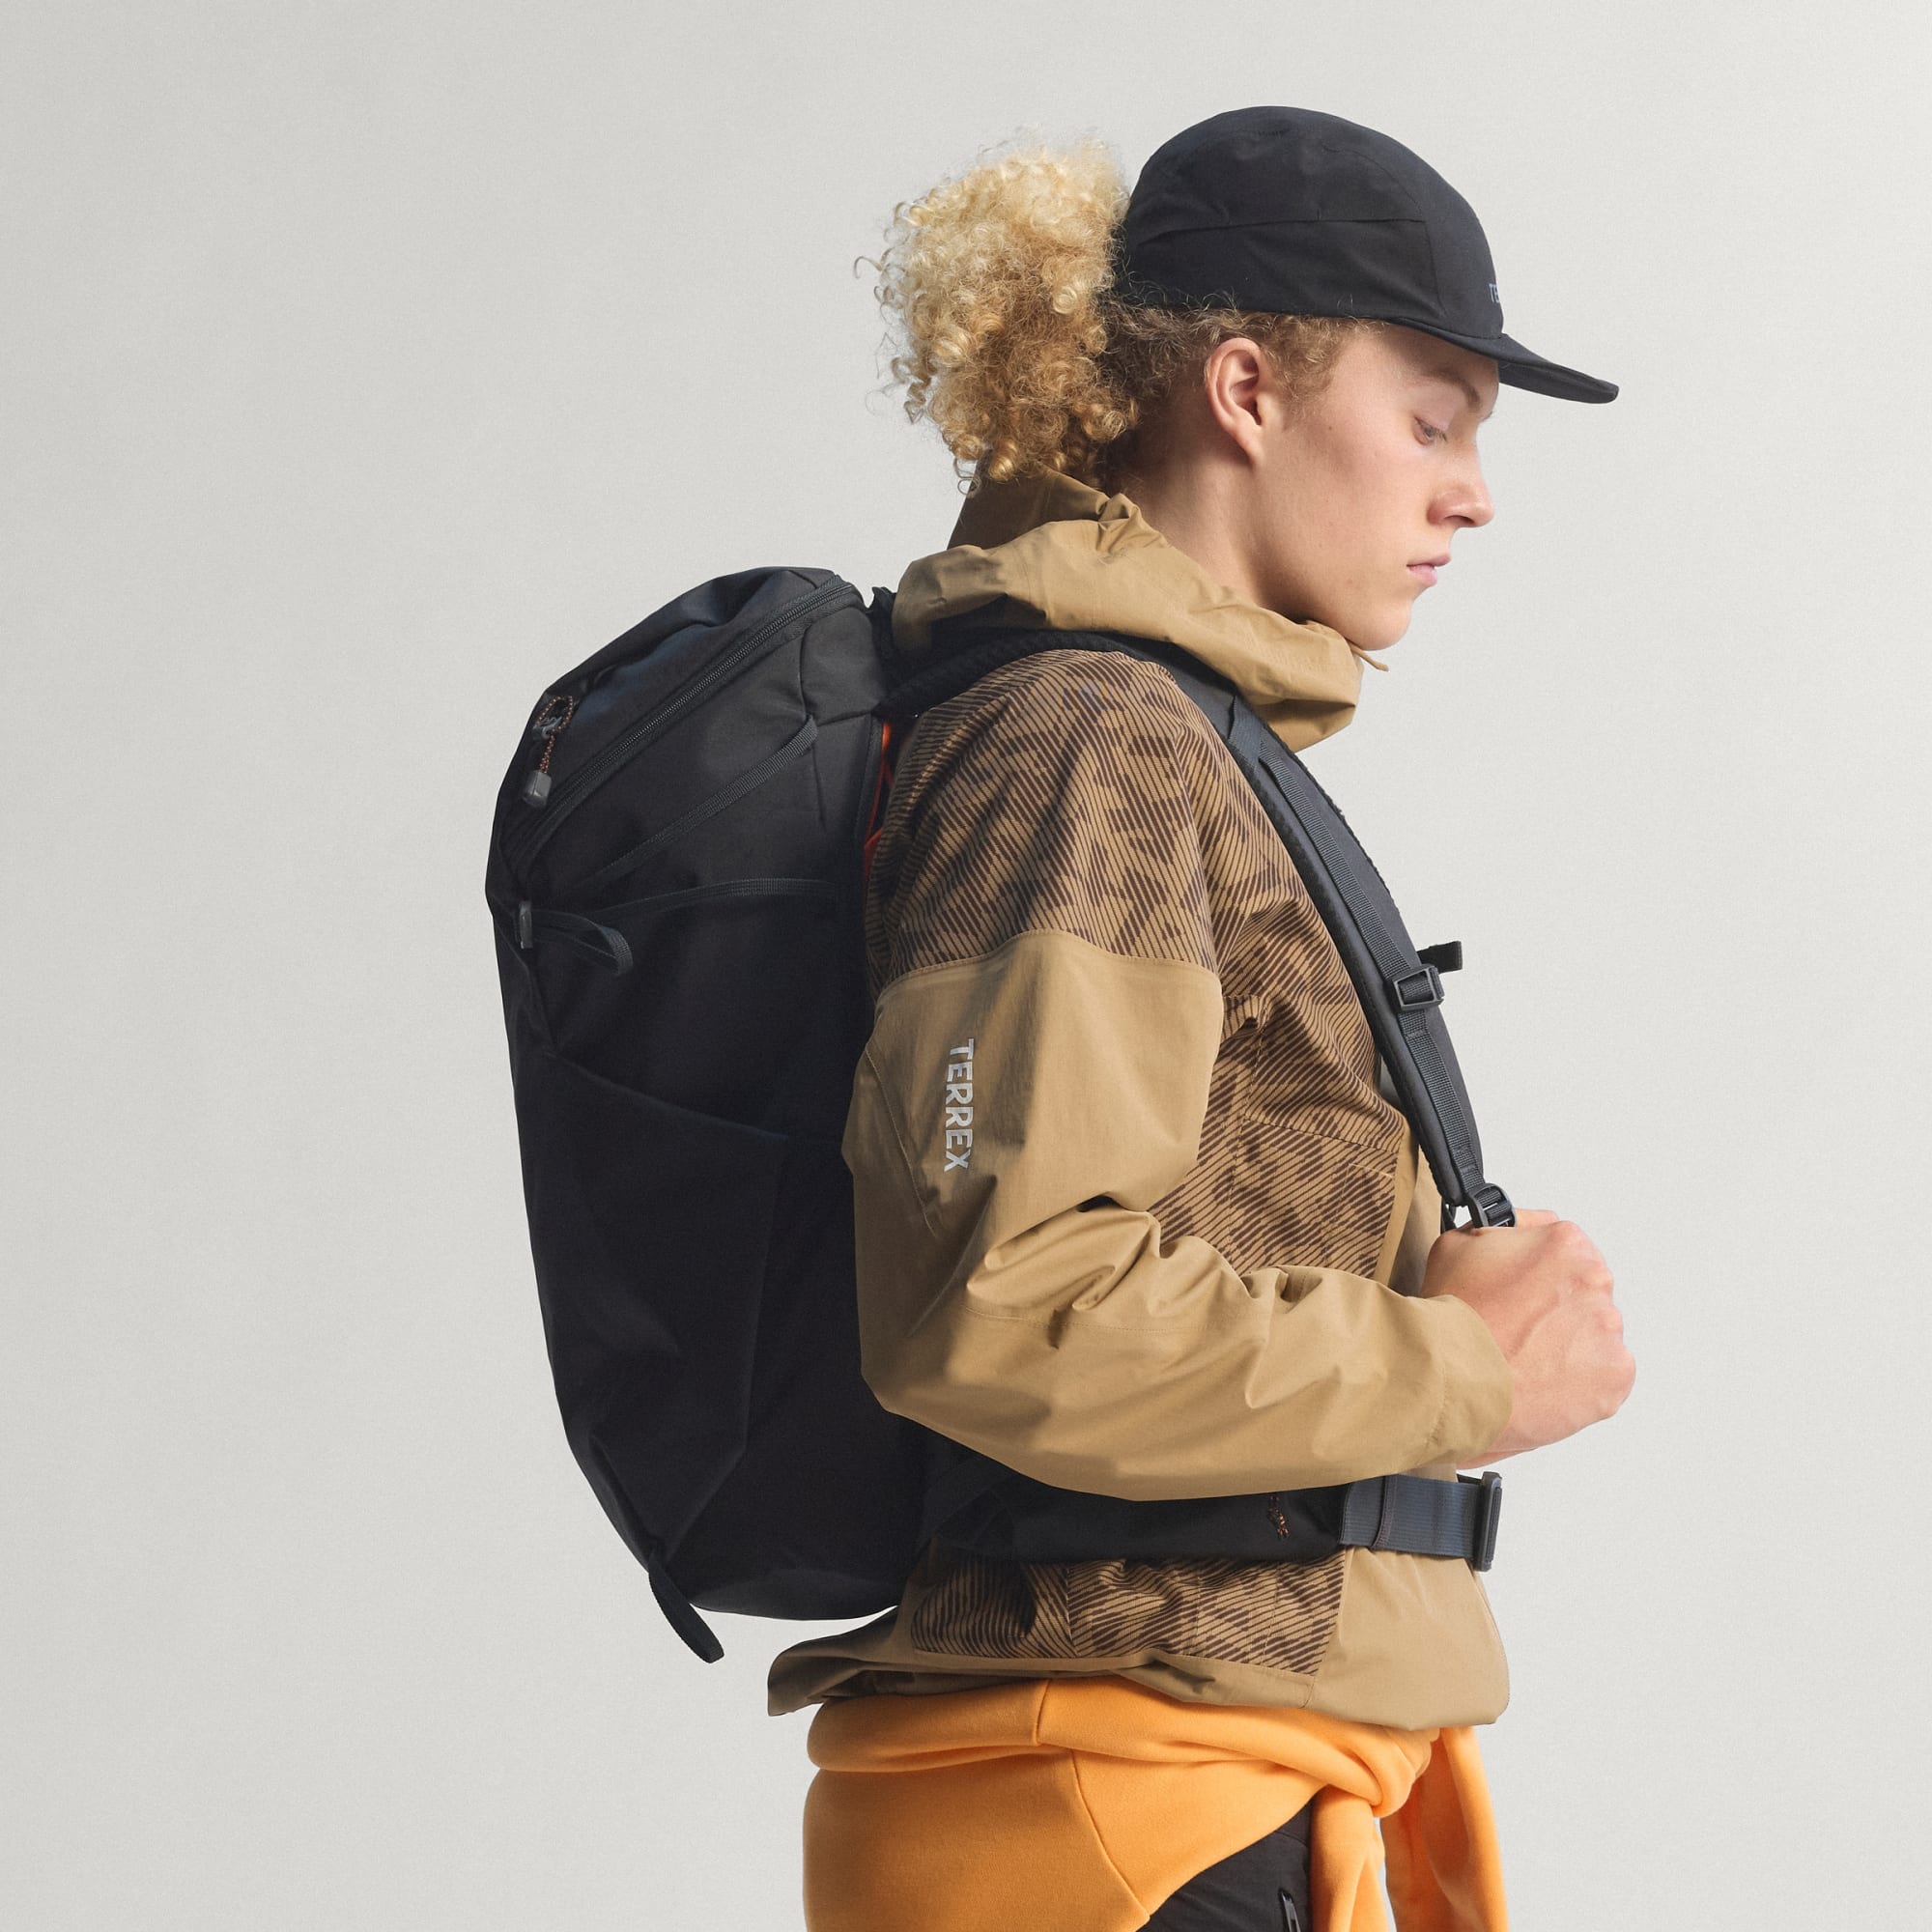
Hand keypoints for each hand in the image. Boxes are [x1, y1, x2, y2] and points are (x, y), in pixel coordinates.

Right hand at [1421, 1209, 1633, 1460]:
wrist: (1454, 1381)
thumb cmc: (1452, 1317)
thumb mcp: (1458, 1243)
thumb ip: (1503, 1228)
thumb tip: (1523, 1230)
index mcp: (1566, 1244)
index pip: (1564, 1249)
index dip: (1538, 1271)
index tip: (1523, 1290)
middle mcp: (1596, 1281)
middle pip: (1582, 1292)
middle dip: (1556, 1307)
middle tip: (1518, 1328)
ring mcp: (1609, 1330)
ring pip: (1593, 1334)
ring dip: (1567, 1344)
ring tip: (1525, 1360)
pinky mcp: (1615, 1376)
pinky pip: (1603, 1376)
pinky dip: (1578, 1381)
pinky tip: (1541, 1381)